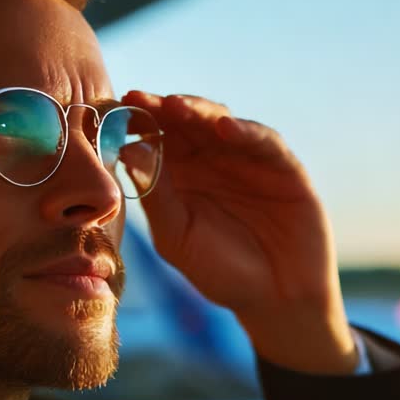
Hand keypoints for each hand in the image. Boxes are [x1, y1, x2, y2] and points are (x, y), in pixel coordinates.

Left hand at [120, 91, 357, 374]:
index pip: (156, 138)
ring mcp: (248, 159)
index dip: (137, 121)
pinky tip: (225, 128)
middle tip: (140, 100)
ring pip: (221, 121)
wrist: (276, 300)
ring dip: (199, 111)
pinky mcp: (283, 166)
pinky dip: (245, 131)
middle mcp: (212, 160)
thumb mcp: (178, 238)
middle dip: (163, 108)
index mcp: (180, 175)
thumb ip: (156, 197)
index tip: (116, 108)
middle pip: (185, 122)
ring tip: (176, 107)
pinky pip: (263, 141)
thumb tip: (126, 152)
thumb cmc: (221, 272)